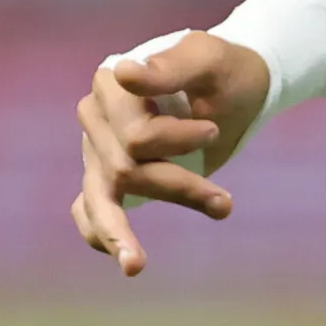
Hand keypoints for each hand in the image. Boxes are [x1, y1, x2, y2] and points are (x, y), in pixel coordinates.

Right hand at [70, 30, 271, 276]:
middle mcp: (96, 117)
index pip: (135, 135)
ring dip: (124, 233)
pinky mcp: (105, 177)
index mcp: (112, 82)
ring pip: (101, 200)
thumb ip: (169, 68)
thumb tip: (122, 73)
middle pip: (126, 170)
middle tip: (226, 204)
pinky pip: (86, 211)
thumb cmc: (226, 70)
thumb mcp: (209, 59)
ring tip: (138, 265)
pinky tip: (124, 259)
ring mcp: (96, 150)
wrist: (240, 87)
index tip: (213, 131)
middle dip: (179, 187)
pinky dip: (99, 235)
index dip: (177, 140)